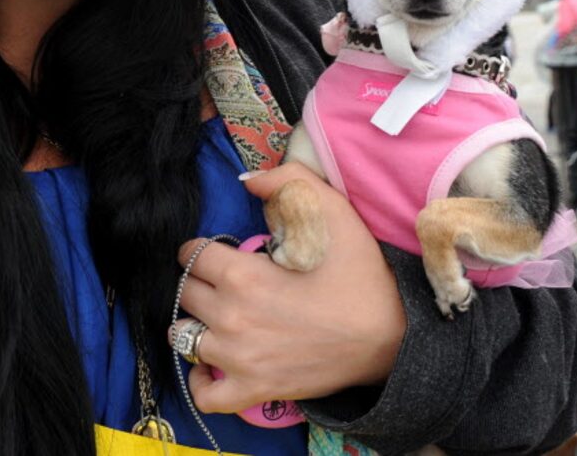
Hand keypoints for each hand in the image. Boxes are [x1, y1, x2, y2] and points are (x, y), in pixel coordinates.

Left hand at [172, 163, 404, 413]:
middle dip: (200, 281)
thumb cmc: (360, 274)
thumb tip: (248, 180)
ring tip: (220, 315)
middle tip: (225, 281)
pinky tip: (212, 363)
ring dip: (197, 323)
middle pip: (186, 293)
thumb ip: (287, 182)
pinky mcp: (254, 390)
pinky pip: (205, 395)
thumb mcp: (332, 212)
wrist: (391, 336)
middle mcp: (231, 318)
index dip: (204, 249)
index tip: (222, 253)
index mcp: (243, 275)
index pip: (192, 255)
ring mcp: (239, 359)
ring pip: (184, 337)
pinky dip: (200, 380)